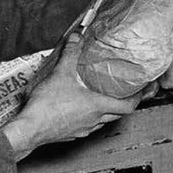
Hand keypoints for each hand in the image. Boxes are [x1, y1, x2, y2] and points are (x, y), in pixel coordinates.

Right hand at [2, 33, 142, 160]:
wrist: (28, 129)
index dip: (138, 99)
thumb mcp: (60, 74)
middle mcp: (94, 120)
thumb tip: (76, 37)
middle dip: (124, 104)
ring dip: (106, 112)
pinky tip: (80, 112)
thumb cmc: (46, 106)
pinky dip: (89, 119)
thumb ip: (70, 54)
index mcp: (97, 106)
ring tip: (103, 100)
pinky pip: (86, 127)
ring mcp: (83, 130)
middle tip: (127, 94)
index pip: (128, 106)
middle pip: (118, 115)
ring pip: (102, 122)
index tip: (143, 92)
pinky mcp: (70, 135)